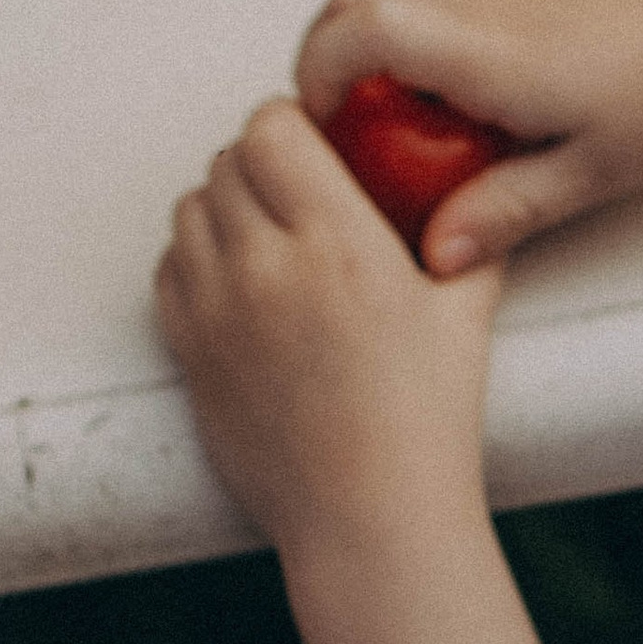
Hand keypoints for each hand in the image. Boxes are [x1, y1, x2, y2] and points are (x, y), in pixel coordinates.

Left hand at [155, 99, 502, 566]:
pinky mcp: (189, 349)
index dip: (292, 126)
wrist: (369, 516)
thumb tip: (474, 199)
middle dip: (261, 166)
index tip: (316, 147)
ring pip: (189, 210)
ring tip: (267, 239)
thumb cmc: (426, 425)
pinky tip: (240, 286)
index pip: (273, 128)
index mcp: (339, 242)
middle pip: (226, 161)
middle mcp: (266, 264)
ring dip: (224, 210)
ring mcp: (217, 307)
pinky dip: (197, 261)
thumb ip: (470, 241)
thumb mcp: (468, 317)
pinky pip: (169, 268)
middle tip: (298, 194)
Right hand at [294, 0, 642, 276]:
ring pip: (406, 18)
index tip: (323, 135)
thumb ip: (506, 212)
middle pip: (356, 8)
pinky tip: (490, 128)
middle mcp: (477, 9)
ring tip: (435, 156)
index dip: (314, 75)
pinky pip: (453, 24)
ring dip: (394, 79)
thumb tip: (432, 258)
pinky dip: (440, 69)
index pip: (353, 27)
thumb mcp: (596, 171)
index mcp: (481, 50)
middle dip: (331, 74)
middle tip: (360, 150)